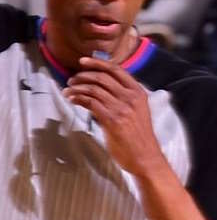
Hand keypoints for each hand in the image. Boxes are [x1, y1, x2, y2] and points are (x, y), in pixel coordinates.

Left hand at [62, 57, 167, 177]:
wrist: (145, 157)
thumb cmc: (139, 136)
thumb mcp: (137, 111)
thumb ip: (122, 99)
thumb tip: (100, 89)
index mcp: (139, 93)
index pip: (117, 70)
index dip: (98, 63)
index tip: (83, 62)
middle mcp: (131, 98)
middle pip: (102, 77)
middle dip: (83, 75)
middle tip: (72, 79)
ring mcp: (122, 109)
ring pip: (94, 89)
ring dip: (77, 88)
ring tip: (68, 91)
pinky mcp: (112, 120)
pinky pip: (90, 102)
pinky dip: (78, 98)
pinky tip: (72, 100)